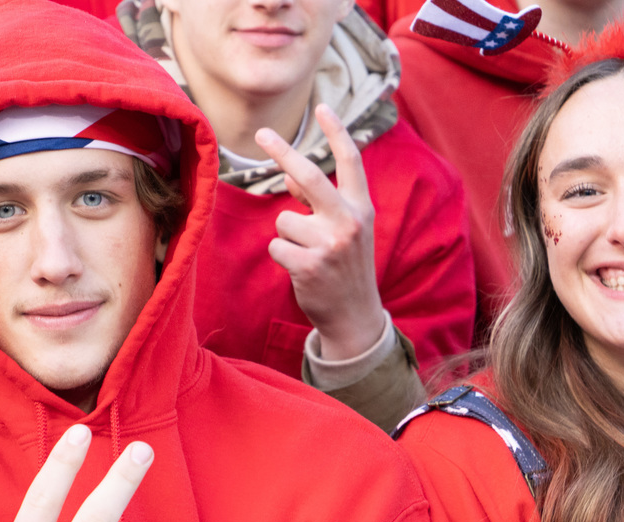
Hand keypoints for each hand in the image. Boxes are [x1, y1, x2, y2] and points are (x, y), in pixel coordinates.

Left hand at [255, 104, 385, 360]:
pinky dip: (282, 257)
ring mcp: (330, 244)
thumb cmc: (345, 266)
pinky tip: (301, 269)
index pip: (350, 161)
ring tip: (307, 255)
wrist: (355, 315)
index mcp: (362, 208)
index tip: (323, 105)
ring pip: (284, 220)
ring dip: (287, 236)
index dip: (337, 131)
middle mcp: (349, 222)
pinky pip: (276, 246)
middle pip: (309, 176)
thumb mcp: (345, 230)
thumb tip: (289, 177)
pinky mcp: (309, 265)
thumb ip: (321, 203)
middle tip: (261, 133)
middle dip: (283, 152)